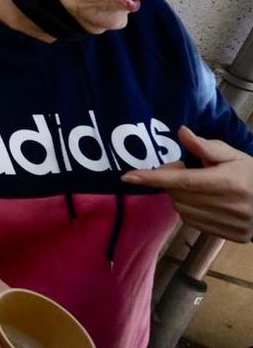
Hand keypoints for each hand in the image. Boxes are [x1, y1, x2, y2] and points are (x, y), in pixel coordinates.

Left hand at [125, 128, 252, 241]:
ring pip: (183, 211)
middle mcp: (231, 206)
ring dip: (179, 197)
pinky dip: (190, 210)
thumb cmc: (252, 174)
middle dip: (171, 182)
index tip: (128, 176)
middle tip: (184, 170)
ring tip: (197, 186)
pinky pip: (194, 223)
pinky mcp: (233, 236)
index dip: (154, 178)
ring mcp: (232, 224)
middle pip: (178, 195)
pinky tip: (203, 201)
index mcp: (229, 182)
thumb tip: (182, 132)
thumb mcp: (233, 154)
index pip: (183, 181)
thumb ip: (205, 146)